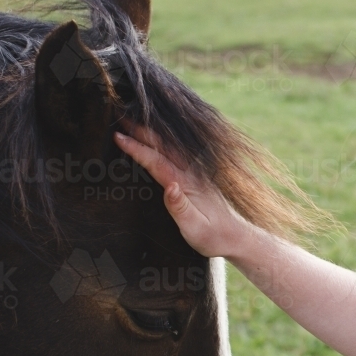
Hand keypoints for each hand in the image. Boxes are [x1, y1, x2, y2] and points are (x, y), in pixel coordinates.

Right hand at [114, 122, 252, 258]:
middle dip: (141, 131)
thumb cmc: (213, 236)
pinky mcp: (198, 177)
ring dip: (153, 133)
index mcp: (187, 184)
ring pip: (171, 147)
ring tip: (135, 122)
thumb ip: (180, 208)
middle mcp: (192, 174)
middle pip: (164, 146)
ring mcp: (196, 173)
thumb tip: (169, 186)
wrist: (236, 237)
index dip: (137, 148)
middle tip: (121, 118)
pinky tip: (157, 138)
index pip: (157, 161)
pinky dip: (164, 142)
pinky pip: (177, 153)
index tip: (118, 137)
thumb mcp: (194, 228)